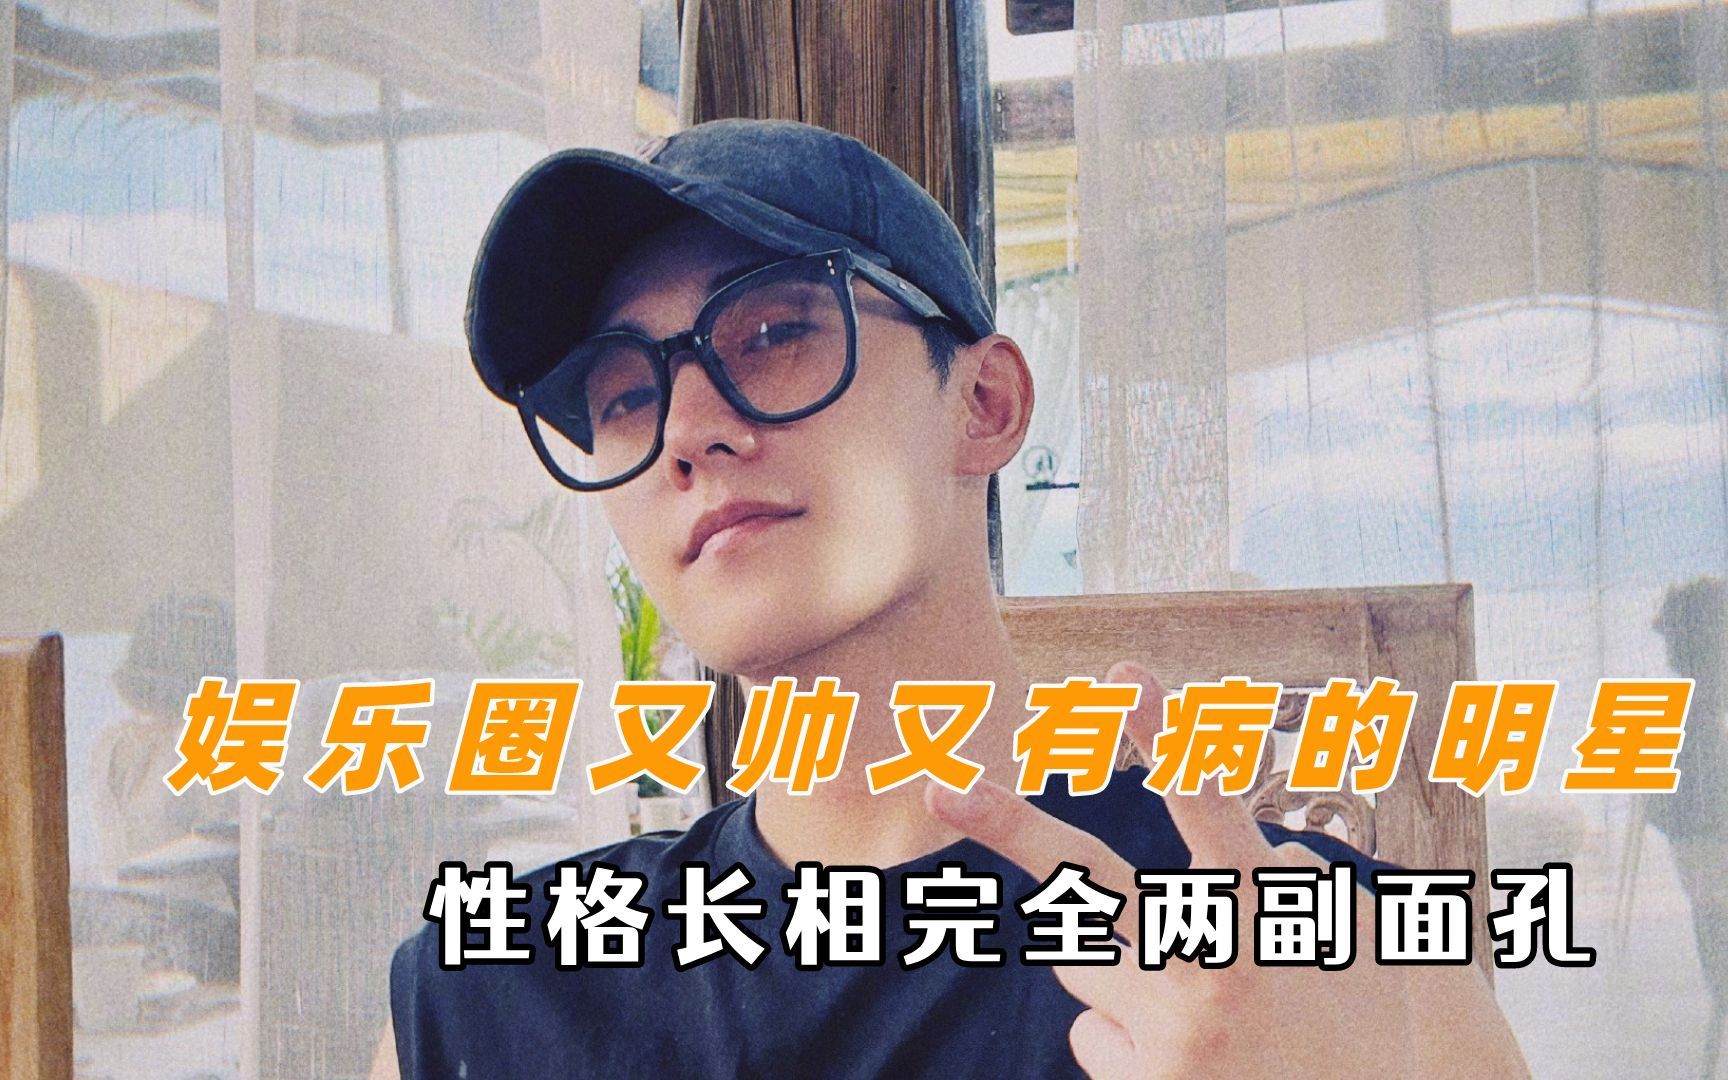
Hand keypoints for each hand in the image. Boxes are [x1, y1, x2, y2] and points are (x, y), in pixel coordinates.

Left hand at [924, 661, 1528, 1079]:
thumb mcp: (1370, 933)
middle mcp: (1207, 968)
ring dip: (1117, 966)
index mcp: (1265, 914)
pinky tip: (1193, 1063)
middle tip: (941, 789)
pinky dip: (1128, 1039)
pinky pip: (1093, 1036)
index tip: (1125, 675)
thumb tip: (1246, 847)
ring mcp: (1172, 1036)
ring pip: (1081, 964)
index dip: (1167, 736)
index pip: (1209, 804)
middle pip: (1083, 881)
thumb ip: (1293, 877)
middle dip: (1008, 827)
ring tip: (1198, 1006)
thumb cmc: (1399, 1036)